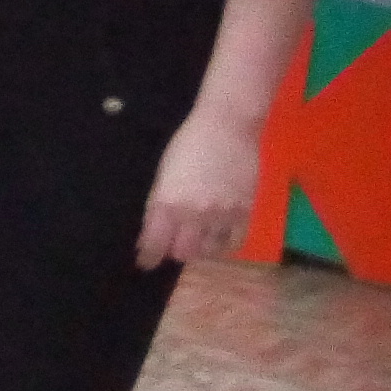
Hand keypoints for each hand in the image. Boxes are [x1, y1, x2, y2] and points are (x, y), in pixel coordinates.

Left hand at [137, 108, 259, 268]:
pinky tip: (219, 238)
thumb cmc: (188, 144)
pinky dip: (224, 245)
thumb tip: (152, 231)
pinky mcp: (245, 212)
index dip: (148, 256)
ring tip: (197, 240)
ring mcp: (222, 215)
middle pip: (183, 252)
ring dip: (200, 249)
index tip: (145, 262)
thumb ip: (159, 204)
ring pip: (209, 251)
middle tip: (173, 245)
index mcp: (167, 202)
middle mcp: (194, 214)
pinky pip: (234, 242)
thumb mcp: (163, 174)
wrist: (227, 127)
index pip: (155, 242)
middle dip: (175, 251)